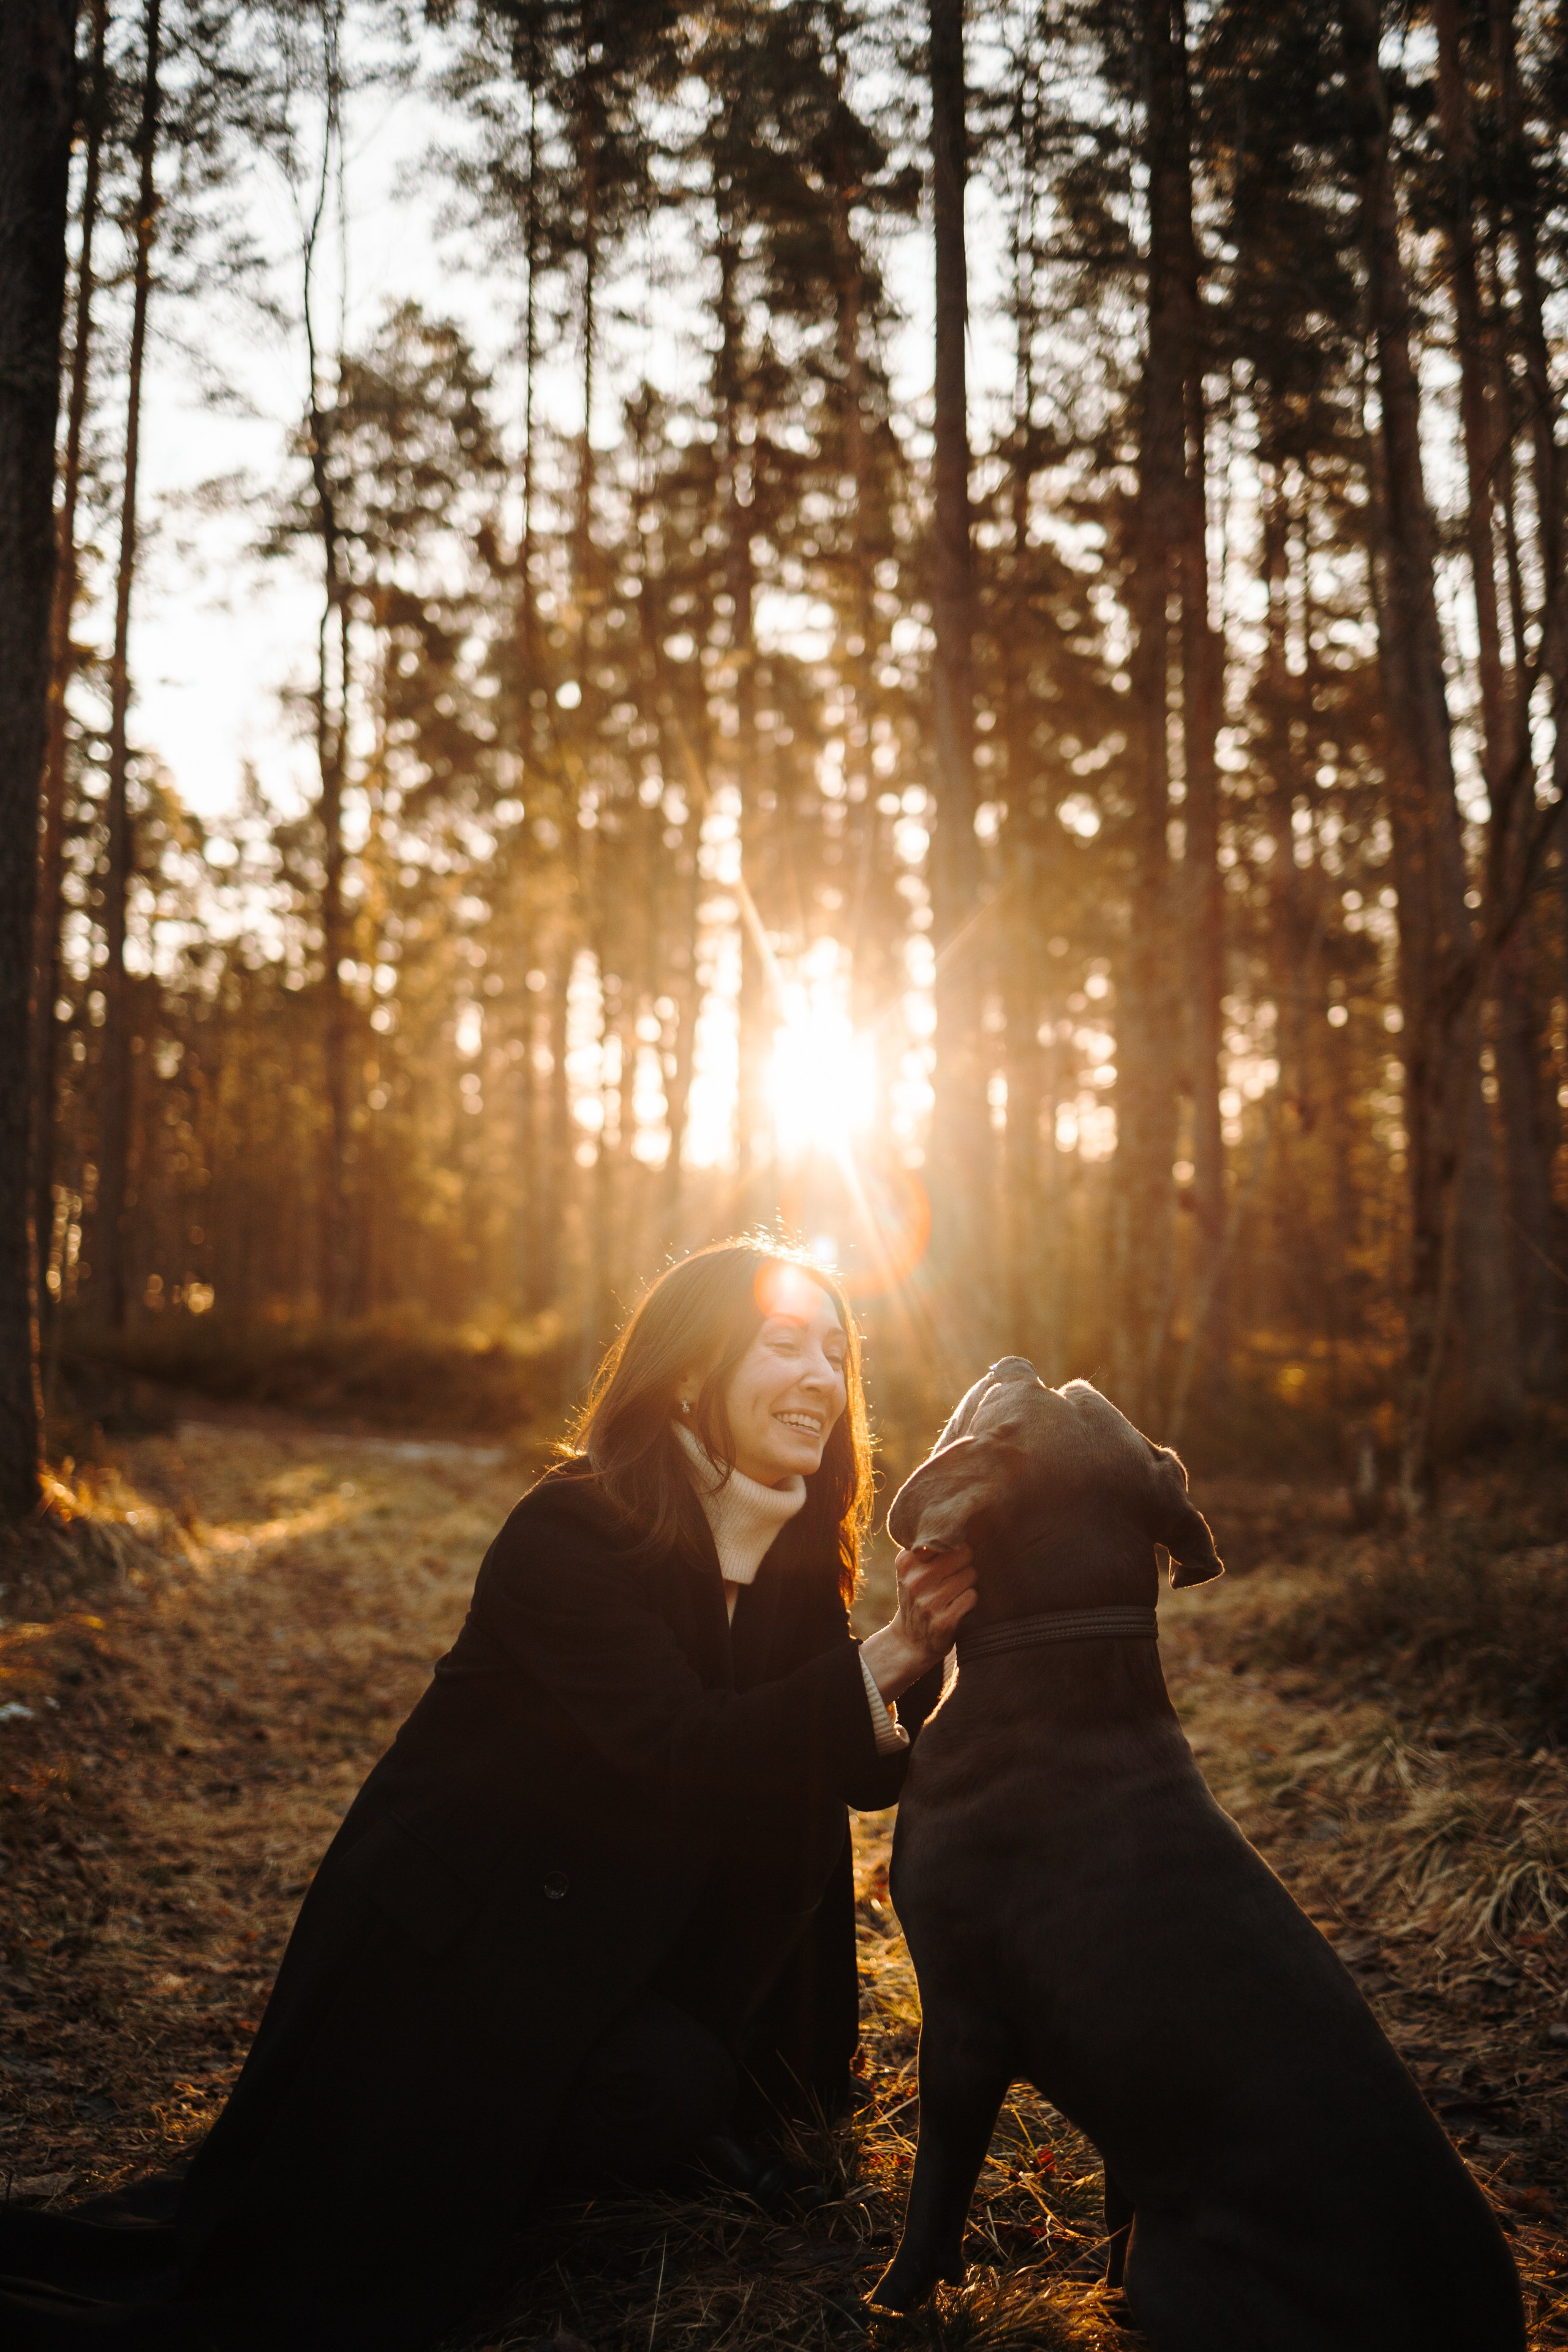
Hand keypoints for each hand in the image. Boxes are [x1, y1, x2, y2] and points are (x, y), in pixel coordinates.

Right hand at [860, 1543, 976, 1701]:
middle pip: (963, 1554)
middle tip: (956, 1575)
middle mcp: (915, 1581)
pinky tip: (959, 1606)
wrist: (910, 1640)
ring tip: (956, 1591)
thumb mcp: (912, 1570)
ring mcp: (928, 1602)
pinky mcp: (943, 1621)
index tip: (953, 1552)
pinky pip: (972, 1596)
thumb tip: (961, 1526)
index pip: (945, 1538)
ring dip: (969, 1583)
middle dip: (966, 1563)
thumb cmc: (919, 1595)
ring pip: (970, 1575)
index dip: (955, 1545)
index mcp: (906, 1562)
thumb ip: (928, 1547)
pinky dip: (971, 1600)